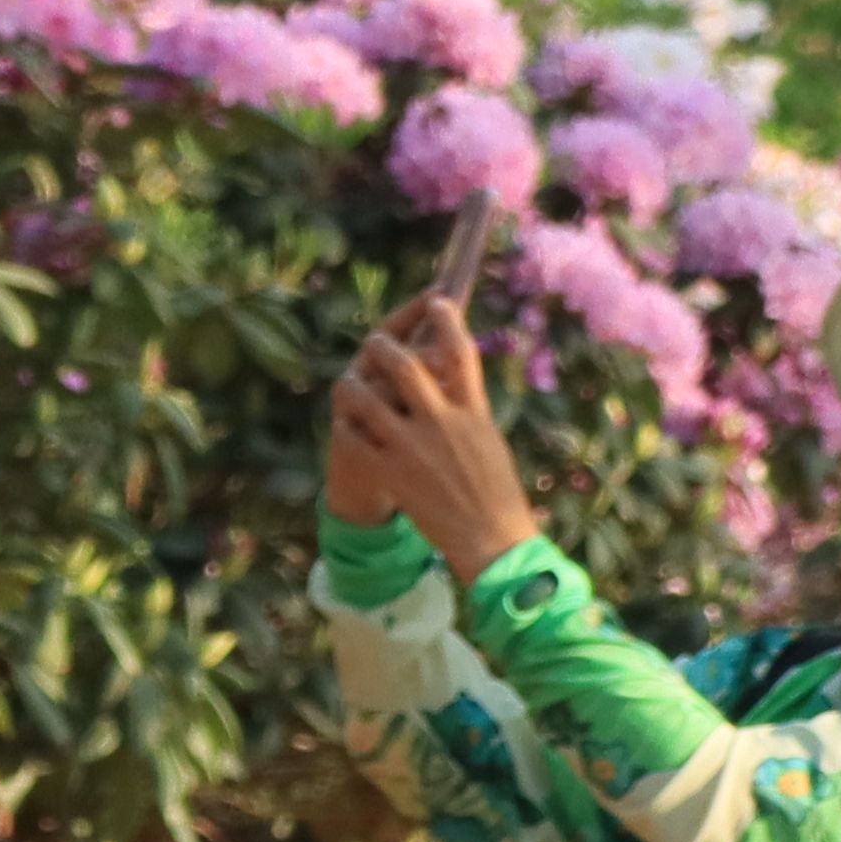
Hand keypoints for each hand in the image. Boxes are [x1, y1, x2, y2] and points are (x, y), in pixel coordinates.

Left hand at [326, 299, 537, 578]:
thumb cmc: (495, 490)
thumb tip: (447, 371)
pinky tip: (345, 426)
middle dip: (385, 345)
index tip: (436, 301)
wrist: (491, 540)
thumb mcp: (488, 437)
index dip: (445, 319)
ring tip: (349, 380)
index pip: (458, 349)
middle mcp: (442, 422)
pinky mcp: (391, 474)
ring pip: (368, 398)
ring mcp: (413, 447)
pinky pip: (354, 439)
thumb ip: (466, 403)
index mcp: (473, 410)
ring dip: (353, 384)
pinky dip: (345, 428)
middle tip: (376, 341)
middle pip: (405, 364)